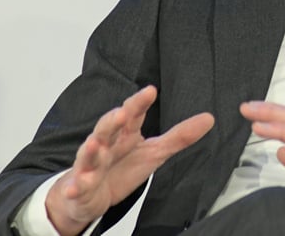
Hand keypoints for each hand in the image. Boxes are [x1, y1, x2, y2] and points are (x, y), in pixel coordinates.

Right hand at [46, 85, 213, 235]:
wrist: (92, 194)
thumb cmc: (122, 167)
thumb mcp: (155, 152)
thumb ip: (179, 136)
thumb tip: (209, 119)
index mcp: (124, 134)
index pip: (132, 114)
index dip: (140, 102)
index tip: (151, 90)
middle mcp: (106, 144)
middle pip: (107, 129)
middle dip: (112, 121)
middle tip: (122, 114)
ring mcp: (90, 165)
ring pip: (89, 154)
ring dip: (90, 149)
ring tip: (94, 143)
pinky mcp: (81, 186)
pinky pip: (77, 187)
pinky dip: (75, 187)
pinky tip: (75, 187)